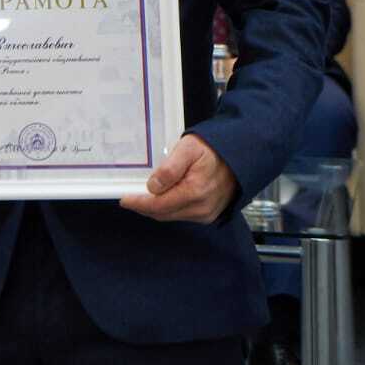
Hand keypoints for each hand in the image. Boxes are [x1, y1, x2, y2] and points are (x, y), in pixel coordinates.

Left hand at [119, 133, 237, 223]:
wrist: (239, 155)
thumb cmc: (213, 149)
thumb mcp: (188, 149)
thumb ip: (170, 168)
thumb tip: (152, 187)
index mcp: (195, 192)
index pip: (158, 205)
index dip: (139, 203)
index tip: (125, 199)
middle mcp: (201, 208)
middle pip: (163, 213)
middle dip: (144, 206)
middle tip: (130, 196)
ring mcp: (206, 213)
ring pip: (171, 215)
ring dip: (156, 208)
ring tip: (144, 195)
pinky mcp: (209, 214)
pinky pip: (182, 214)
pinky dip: (169, 208)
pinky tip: (163, 197)